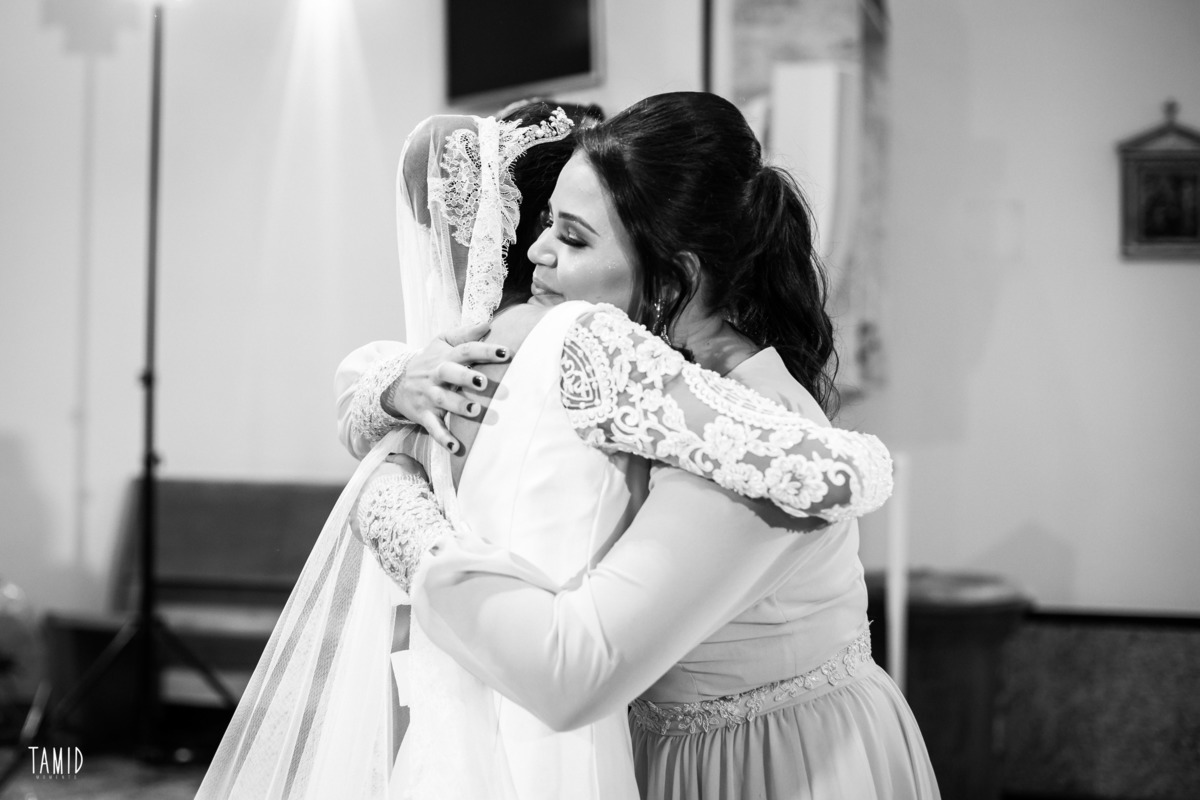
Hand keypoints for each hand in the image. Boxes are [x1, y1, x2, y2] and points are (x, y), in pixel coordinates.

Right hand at [382, 321, 510, 452]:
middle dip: (465, 376)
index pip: (465, 350)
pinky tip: (455, 447)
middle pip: (449, 372)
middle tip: (484, 381)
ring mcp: (429, 396)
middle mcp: (436, 376)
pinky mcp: (424, 415)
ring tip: (475, 410)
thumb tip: (488, 322)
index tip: (506, 353)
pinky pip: (433, 428)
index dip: (485, 350)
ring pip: (443, 400)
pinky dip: (443, 438)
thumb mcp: (442, 343)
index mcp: (444, 357)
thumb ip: (464, 334)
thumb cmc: (429, 362)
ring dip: (458, 406)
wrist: (396, 385)